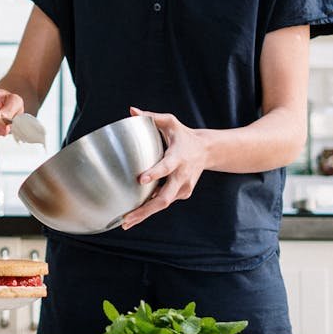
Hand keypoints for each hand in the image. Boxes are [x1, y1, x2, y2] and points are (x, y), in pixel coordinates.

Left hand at [119, 107, 207, 229]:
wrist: (206, 150)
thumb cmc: (183, 135)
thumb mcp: (170, 122)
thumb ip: (151, 117)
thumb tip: (131, 111)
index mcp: (178, 157)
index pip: (166, 167)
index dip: (155, 174)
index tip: (141, 180)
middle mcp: (182, 175)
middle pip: (165, 198)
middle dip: (145, 210)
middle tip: (128, 217)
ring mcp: (184, 187)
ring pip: (163, 204)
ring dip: (145, 214)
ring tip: (126, 222)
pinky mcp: (183, 193)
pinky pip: (165, 201)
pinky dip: (150, 208)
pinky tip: (135, 214)